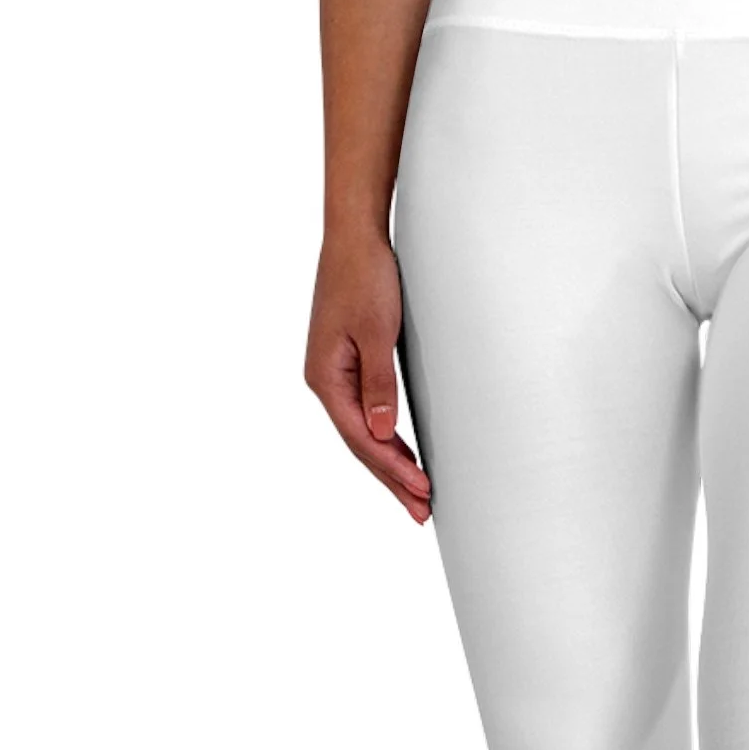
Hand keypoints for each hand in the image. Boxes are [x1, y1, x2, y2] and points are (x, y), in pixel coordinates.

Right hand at [304, 229, 430, 524]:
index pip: (362, 438)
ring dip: (390, 464)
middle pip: (361, 444)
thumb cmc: (365, 276)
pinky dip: (385, 438)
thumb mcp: (375, 331)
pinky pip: (366, 414)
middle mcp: (326, 381)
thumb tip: (381, 432)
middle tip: (422, 512)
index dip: (393, 469)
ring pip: (364, 432)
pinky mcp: (349, 364)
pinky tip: (400, 453)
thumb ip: (379, 384)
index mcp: (326, 377)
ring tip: (416, 495)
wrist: (355, 236)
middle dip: (392, 479)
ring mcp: (336, 374)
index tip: (422, 491)